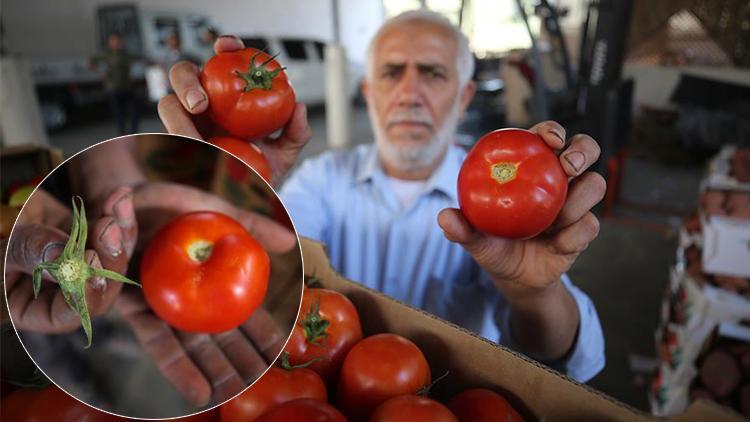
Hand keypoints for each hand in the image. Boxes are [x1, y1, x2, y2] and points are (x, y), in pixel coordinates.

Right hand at [4, 187, 136, 332]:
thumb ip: (28, 253)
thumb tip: (67, 259)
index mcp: (30, 308)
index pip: (66, 315)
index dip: (84, 296)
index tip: (92, 269)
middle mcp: (59, 290)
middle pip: (97, 285)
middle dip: (109, 258)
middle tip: (109, 231)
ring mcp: (74, 262)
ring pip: (109, 257)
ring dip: (119, 233)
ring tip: (116, 211)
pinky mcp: (82, 236)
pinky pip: (105, 230)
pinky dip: (114, 214)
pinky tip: (119, 197)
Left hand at [114, 181, 293, 404]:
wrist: (122, 194)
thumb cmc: (170, 203)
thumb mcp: (216, 211)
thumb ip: (251, 226)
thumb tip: (290, 241)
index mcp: (211, 281)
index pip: (243, 313)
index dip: (261, 333)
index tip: (280, 351)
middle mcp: (190, 300)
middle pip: (219, 338)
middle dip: (241, 362)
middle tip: (261, 381)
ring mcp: (164, 309)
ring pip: (192, 349)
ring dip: (215, 372)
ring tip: (236, 393)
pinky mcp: (136, 311)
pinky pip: (158, 345)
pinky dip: (179, 370)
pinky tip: (199, 392)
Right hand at [157, 36, 311, 184]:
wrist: (249, 199)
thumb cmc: (265, 170)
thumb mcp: (286, 152)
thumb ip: (297, 132)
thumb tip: (299, 108)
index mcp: (231, 93)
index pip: (226, 61)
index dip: (225, 47)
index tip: (227, 47)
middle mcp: (205, 102)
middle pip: (184, 73)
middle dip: (187, 81)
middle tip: (201, 104)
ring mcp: (186, 121)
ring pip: (168, 104)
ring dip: (177, 116)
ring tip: (194, 136)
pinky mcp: (174, 144)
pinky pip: (167, 138)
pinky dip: (178, 141)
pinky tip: (192, 153)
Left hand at [438, 121, 604, 358]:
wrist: (515, 278)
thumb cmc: (493, 244)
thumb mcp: (475, 237)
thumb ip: (462, 228)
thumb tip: (445, 217)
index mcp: (531, 167)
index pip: (546, 137)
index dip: (552, 131)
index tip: (549, 139)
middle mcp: (557, 179)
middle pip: (584, 149)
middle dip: (582, 150)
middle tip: (568, 165)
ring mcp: (575, 203)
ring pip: (595, 184)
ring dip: (578, 199)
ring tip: (557, 218)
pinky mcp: (583, 229)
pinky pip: (590, 225)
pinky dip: (574, 234)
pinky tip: (558, 243)